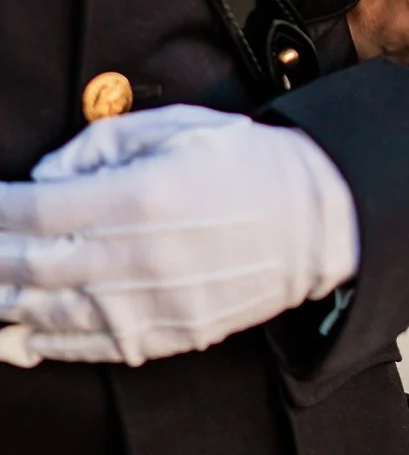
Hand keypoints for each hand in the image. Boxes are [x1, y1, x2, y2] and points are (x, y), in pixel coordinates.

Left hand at [0, 105, 358, 367]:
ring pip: (46, 312)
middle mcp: (132, 256)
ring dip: (4, 302)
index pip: (37, 209)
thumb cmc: (246, 164)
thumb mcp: (179, 127)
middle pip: (29, 266)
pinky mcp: (158, 336)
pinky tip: (14, 336)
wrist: (313, 223)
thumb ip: (105, 142)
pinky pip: (83, 346)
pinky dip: (39, 342)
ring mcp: (143, 304)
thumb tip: (47, 173)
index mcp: (137, 196)